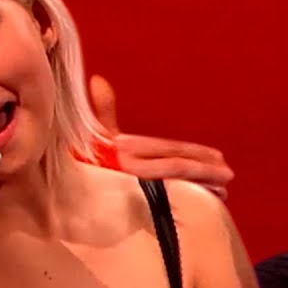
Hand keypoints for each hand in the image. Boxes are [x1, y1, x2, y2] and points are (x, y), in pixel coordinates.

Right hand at [88, 75, 234, 199]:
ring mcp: (130, 184)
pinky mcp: (128, 201)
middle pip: (176, 165)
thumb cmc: (79, 161)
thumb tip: (99, 80)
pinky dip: (184, 201)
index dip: (194, 151)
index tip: (216, 156)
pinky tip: (201, 207)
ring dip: (201, 187)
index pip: (168, 147)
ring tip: (223, 192)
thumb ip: (103, 111)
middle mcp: (130, 164)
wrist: (58, 186)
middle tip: (229, 175)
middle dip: (205, 169)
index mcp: (125, 146)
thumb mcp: (91, 136)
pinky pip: (163, 202)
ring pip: (174, 184)